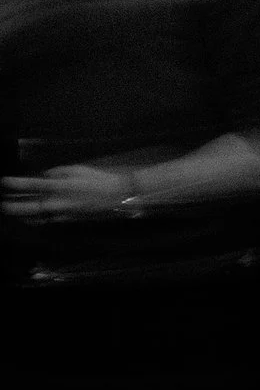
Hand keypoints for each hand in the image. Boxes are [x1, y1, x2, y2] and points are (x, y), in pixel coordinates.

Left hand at [2, 164, 133, 222]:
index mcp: (60, 186)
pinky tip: (29, 217)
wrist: (118, 196)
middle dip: (12, 206)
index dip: (15, 184)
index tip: (2, 182)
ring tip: (10, 210)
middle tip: (1, 205)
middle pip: (28, 207)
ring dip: (21, 215)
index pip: (32, 185)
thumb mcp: (78, 169)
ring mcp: (62, 214)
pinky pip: (46, 220)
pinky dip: (35, 218)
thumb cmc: (98, 179)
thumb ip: (58, 173)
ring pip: (35, 217)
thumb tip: (44, 177)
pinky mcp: (67, 220)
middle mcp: (58, 202)